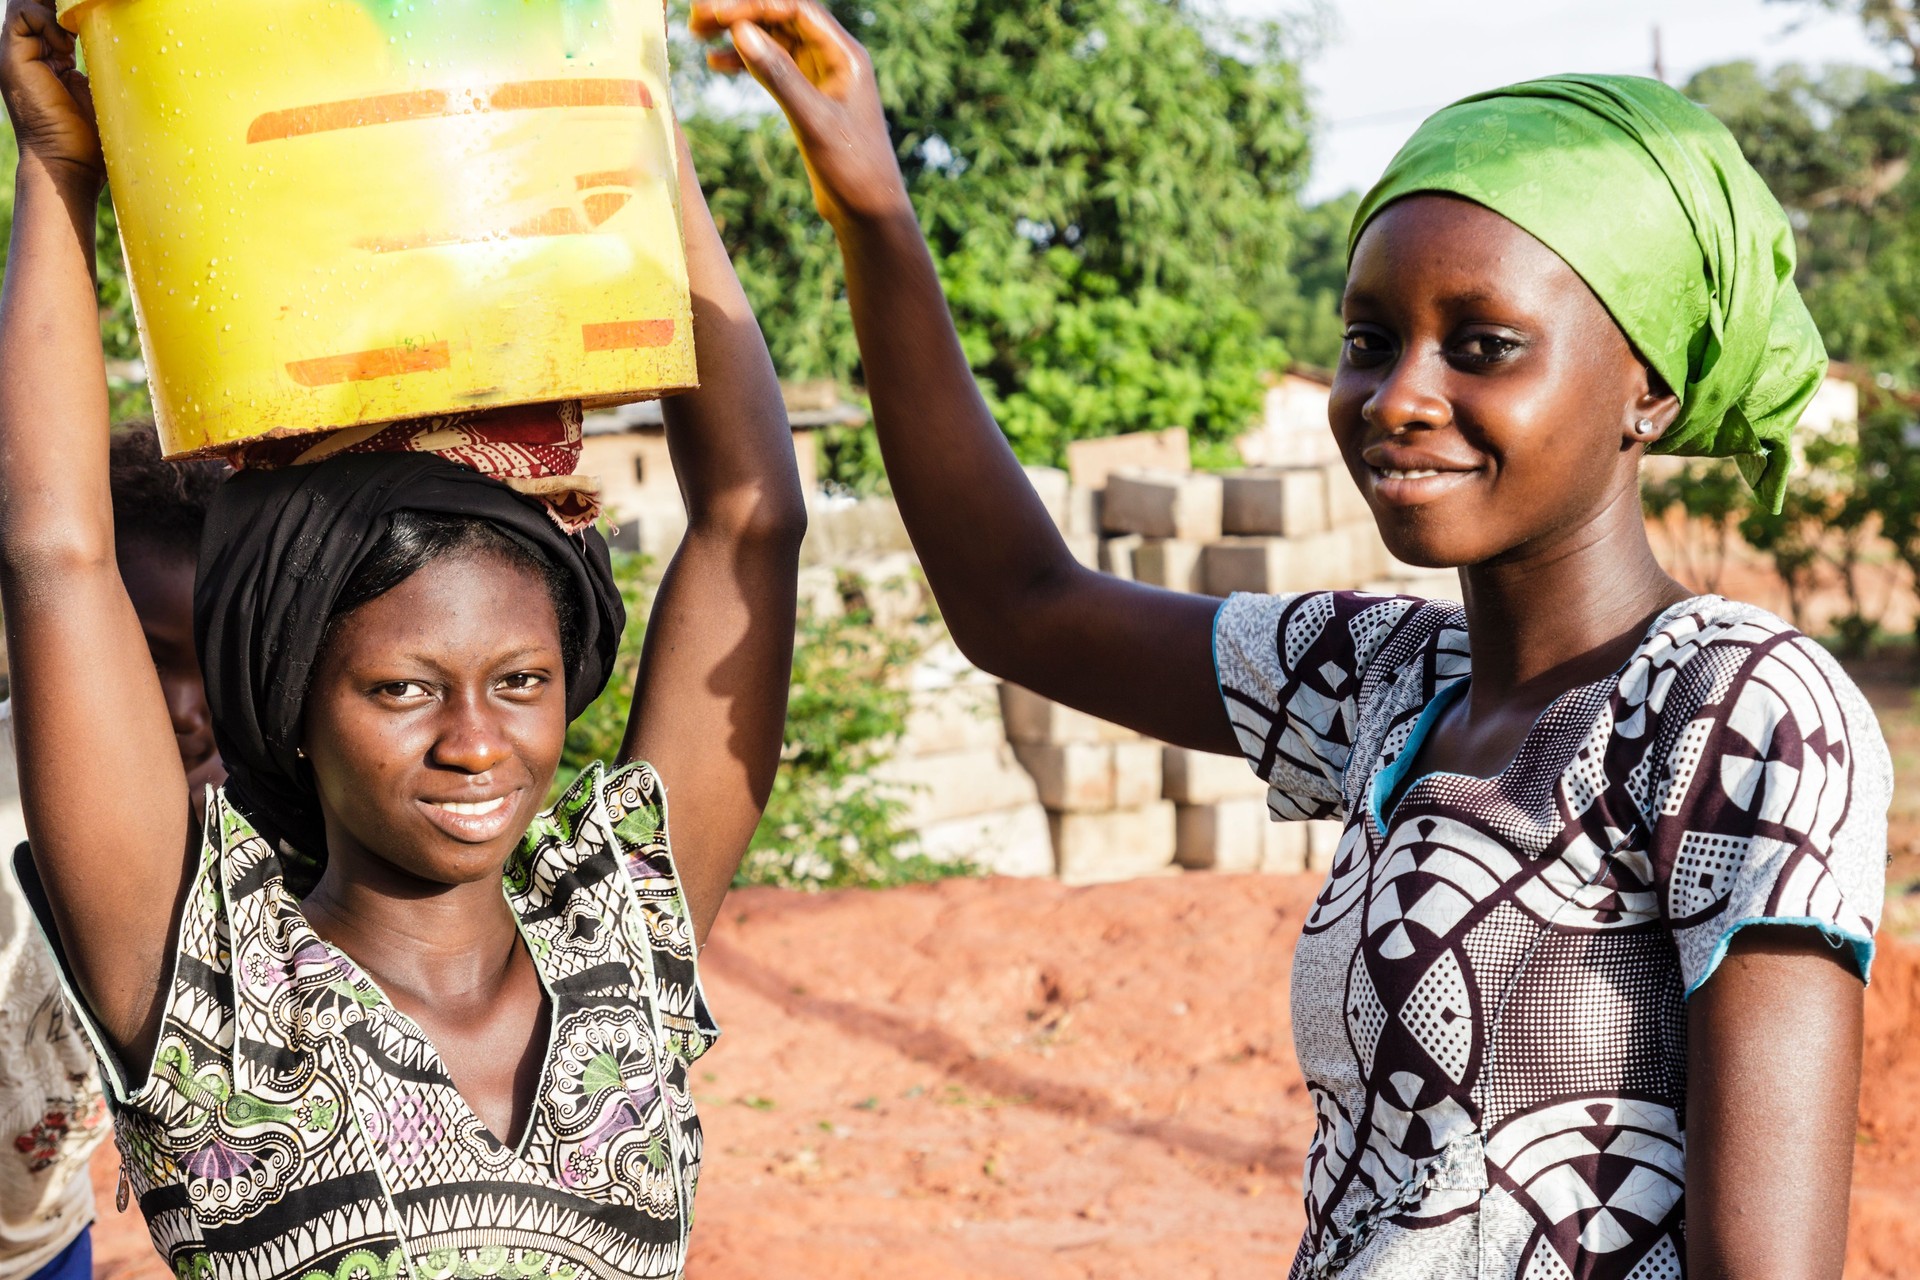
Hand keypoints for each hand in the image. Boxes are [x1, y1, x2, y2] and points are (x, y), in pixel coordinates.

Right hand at [1, 0, 101, 187]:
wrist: (70, 166)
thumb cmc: (95, 140)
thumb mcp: (104, 90)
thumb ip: (106, 61)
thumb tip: (128, 40)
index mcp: (50, 58)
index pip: (55, 14)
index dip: (73, 8)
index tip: (100, 16)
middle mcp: (31, 53)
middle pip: (39, 5)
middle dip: (65, 4)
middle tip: (90, 13)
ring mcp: (19, 54)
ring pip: (28, 4)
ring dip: (58, 7)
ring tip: (80, 27)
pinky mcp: (13, 59)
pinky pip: (23, 15)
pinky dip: (47, 19)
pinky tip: (68, 44)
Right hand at [690, 0, 909, 226]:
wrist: (867, 210)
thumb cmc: (853, 167)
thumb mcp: (813, 120)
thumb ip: (778, 75)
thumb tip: (741, 31)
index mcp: (844, 54)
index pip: (793, 9)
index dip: (753, 5)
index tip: (716, 13)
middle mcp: (833, 58)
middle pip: (780, 18)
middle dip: (740, 14)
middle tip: (697, 16)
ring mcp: (819, 77)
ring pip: (773, 41)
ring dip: (738, 34)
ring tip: (698, 34)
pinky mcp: (807, 98)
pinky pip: (772, 67)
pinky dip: (745, 62)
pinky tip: (715, 62)